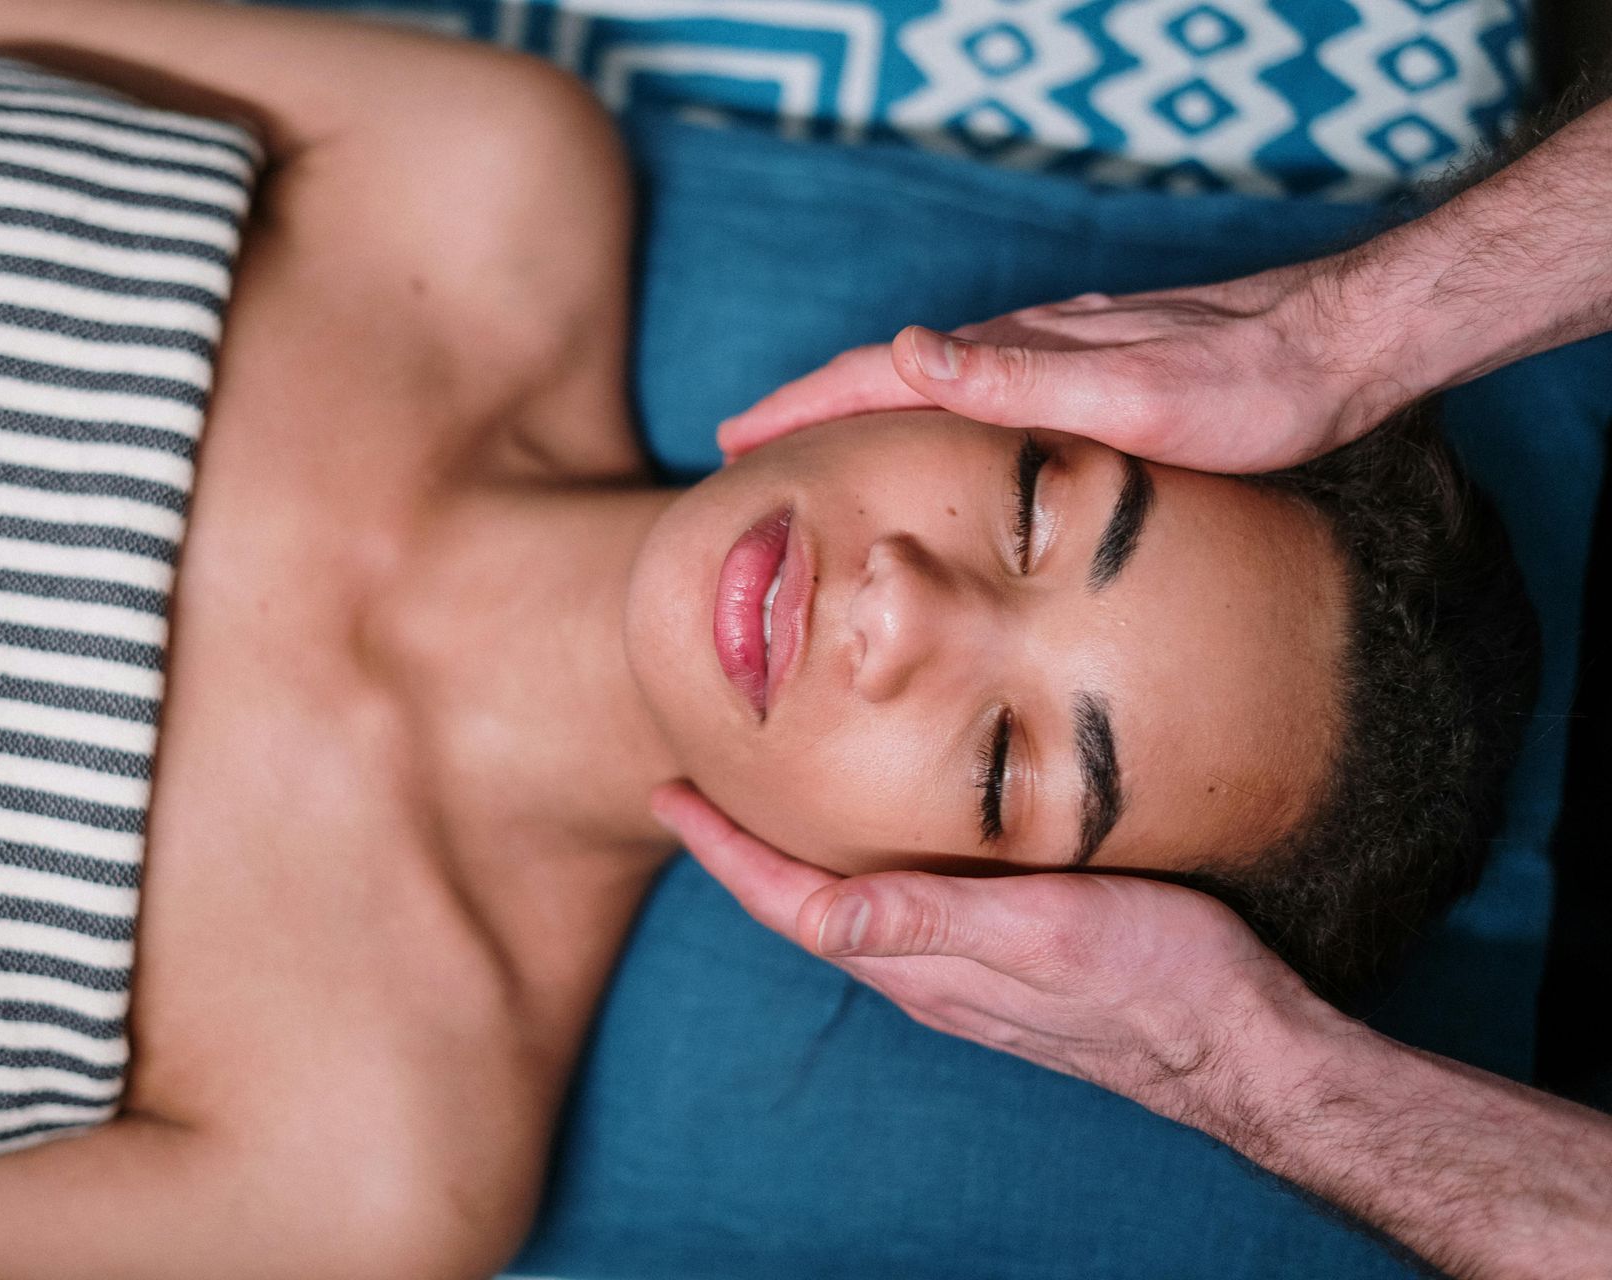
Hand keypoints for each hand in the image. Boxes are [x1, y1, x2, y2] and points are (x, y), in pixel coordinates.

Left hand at [648, 781, 1330, 1122]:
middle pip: (803, 908)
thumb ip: (934, 920)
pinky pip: (902, 912)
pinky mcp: (1006, 962)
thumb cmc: (1156, 978)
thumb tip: (820, 913)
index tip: (670, 795)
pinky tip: (880, 840)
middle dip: (742, 852)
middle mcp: (926, 973)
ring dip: (795, 861)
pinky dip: (861, 868)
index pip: (788, 904)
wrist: (1243, 1043)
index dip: (723, 851)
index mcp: (920, 963)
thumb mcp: (1046, 933)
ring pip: (850, 910)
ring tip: (764, 806)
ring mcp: (964, 973)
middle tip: (698, 788)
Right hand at [717, 263, 1413, 474]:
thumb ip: (1018, 378)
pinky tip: (930, 437)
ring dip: (859, 413)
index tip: (732, 440)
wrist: (1336, 351)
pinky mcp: (1083, 376)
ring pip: (927, 386)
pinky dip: (922, 416)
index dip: (798, 409)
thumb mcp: (1129, 395)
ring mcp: (1052, 359)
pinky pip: (974, 396)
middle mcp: (1022, 349)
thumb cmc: (1242, 387)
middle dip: (807, 409)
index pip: (875, 376)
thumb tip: (904, 352)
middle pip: (886, 376)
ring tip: (813, 447)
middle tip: (742, 447)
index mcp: (1014, 355)